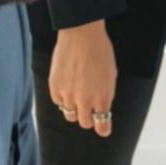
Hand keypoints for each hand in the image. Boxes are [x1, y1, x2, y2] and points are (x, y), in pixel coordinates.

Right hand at [48, 20, 117, 137]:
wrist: (81, 35)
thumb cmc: (100, 51)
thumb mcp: (111, 75)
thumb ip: (106, 94)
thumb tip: (102, 107)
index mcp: (103, 97)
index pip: (102, 124)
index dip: (103, 128)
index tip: (103, 130)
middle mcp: (85, 100)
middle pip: (85, 122)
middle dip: (89, 118)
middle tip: (89, 110)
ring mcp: (68, 95)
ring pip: (70, 115)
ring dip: (75, 109)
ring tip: (77, 97)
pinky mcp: (54, 88)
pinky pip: (58, 102)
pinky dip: (62, 99)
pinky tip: (67, 88)